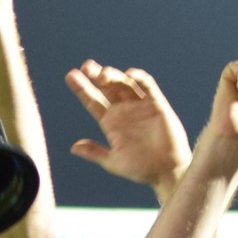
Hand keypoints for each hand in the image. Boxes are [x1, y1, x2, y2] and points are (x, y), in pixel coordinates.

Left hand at [66, 62, 190, 193]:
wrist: (166, 171)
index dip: (82, 88)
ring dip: (114, 75)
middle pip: (107, 87)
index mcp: (110, 122)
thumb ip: (95, 153)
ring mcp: (139, 106)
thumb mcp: (113, 162)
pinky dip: (139, 77)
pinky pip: (147, 85)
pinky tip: (129, 74)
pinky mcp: (156, 104)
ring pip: (124, 83)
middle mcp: (123, 111)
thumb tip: (74, 147)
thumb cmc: (140, 169)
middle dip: (96, 75)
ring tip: (103, 75)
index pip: (93, 101)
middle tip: (87, 66)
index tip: (70, 76)